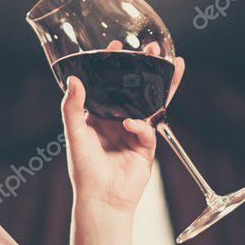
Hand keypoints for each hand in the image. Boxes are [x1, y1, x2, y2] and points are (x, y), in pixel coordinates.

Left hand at [60, 40, 184, 212]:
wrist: (101, 199)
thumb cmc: (84, 169)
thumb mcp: (75, 133)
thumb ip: (72, 107)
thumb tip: (73, 80)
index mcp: (98, 115)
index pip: (108, 85)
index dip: (113, 66)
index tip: (117, 46)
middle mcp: (117, 120)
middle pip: (134, 89)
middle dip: (145, 69)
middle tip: (153, 48)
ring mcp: (134, 132)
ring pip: (151, 103)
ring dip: (161, 85)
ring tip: (172, 64)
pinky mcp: (146, 146)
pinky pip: (148, 129)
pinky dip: (141, 125)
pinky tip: (132, 125)